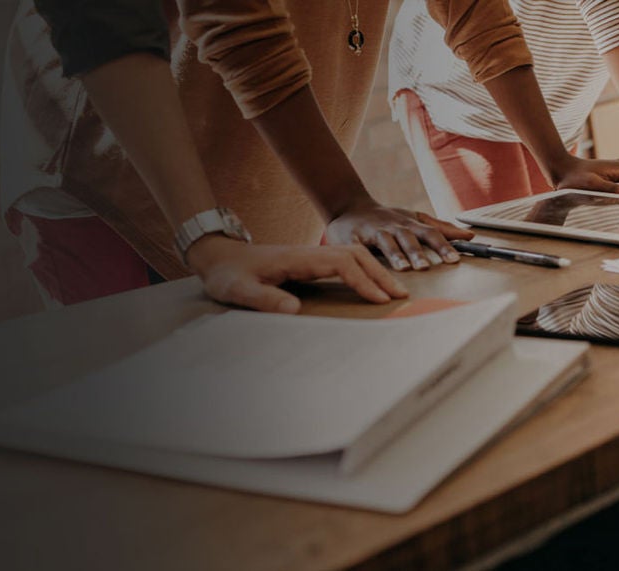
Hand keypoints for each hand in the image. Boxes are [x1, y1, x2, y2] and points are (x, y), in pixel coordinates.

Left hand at [186, 236, 408, 313]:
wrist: (218, 256)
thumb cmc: (228, 274)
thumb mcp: (239, 289)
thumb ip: (264, 299)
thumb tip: (294, 310)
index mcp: (297, 258)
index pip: (340, 264)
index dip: (362, 281)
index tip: (379, 299)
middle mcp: (308, 253)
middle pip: (354, 255)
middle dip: (379, 274)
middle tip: (400, 296)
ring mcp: (310, 256)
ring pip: (352, 256)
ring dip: (374, 271)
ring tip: (393, 292)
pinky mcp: (308, 262)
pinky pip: (343, 261)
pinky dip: (363, 270)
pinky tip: (371, 283)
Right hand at [325, 199, 474, 270]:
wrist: (350, 206)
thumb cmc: (387, 218)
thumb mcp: (414, 220)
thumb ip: (441, 229)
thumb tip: (469, 236)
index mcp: (409, 225)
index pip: (430, 234)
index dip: (442, 246)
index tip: (454, 260)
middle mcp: (393, 227)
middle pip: (408, 239)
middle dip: (418, 253)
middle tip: (427, 267)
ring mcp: (373, 231)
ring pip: (386, 242)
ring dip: (395, 255)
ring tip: (404, 268)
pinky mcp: (352, 238)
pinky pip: (358, 247)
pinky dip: (363, 253)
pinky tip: (366, 264)